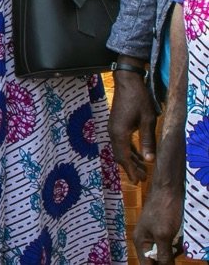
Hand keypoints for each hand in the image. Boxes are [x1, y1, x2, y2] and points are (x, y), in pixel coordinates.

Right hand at [109, 62, 156, 182]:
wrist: (127, 82)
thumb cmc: (138, 99)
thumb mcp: (147, 120)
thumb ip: (147, 140)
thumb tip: (150, 160)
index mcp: (119, 133)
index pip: (124, 157)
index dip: (131, 170)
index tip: (138, 182)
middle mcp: (113, 132)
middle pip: (120, 155)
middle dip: (131, 168)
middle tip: (143, 178)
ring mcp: (113, 128)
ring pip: (120, 149)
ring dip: (131, 160)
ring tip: (143, 169)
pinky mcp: (116, 125)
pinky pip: (121, 142)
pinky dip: (130, 150)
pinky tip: (139, 155)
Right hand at [135, 184, 182, 263]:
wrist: (168, 189)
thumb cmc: (163, 211)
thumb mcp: (163, 235)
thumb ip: (163, 254)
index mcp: (140, 242)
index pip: (146, 264)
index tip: (169, 264)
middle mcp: (145, 240)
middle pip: (157, 260)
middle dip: (168, 258)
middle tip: (175, 247)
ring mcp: (155, 234)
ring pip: (166, 252)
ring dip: (175, 250)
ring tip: (178, 239)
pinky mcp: (164, 230)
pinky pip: (171, 244)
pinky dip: (177, 243)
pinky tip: (180, 236)